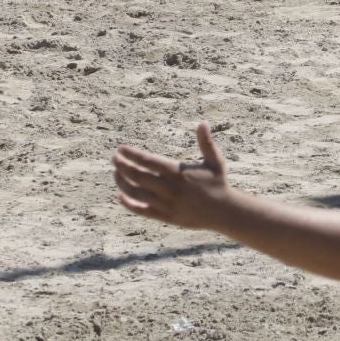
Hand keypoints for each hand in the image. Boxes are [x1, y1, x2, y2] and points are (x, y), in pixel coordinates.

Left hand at [114, 124, 235, 230]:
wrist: (224, 211)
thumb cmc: (218, 182)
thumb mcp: (215, 161)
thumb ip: (206, 143)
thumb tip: (203, 123)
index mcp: (178, 173)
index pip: (148, 161)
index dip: (131, 154)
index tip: (120, 149)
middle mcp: (170, 189)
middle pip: (137, 176)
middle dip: (122, 166)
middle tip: (114, 158)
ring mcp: (166, 204)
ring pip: (136, 193)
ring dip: (122, 183)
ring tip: (116, 173)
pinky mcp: (166, 217)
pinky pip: (142, 211)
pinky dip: (129, 204)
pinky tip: (121, 196)